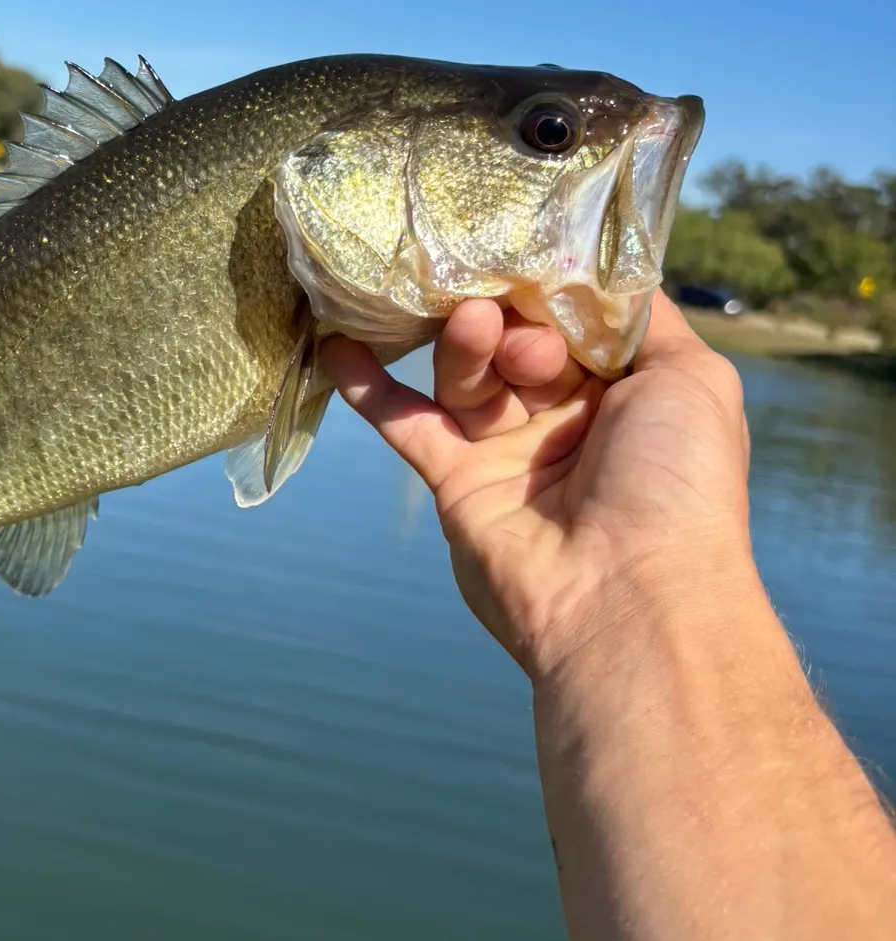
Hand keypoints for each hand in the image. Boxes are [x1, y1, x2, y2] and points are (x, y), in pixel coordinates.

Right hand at [321, 293, 752, 679]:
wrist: (625, 596)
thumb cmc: (675, 481)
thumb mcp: (691, 377)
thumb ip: (643, 319)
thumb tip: (600, 273)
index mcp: (626, 391)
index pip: (574, 317)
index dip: (552, 287)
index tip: (530, 255)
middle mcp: (566, 419)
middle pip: (518, 339)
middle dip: (512, 319)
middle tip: (510, 322)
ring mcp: (508, 454)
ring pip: (469, 376)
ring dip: (460, 343)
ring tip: (467, 325)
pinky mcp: (457, 486)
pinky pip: (410, 426)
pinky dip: (372, 389)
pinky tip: (339, 346)